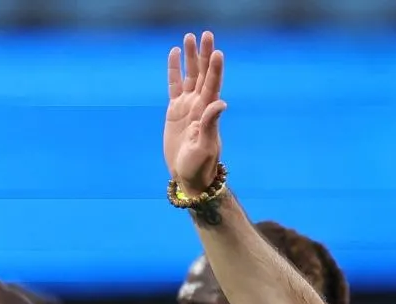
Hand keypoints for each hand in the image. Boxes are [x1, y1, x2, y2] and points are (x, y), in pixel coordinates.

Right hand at [165, 31, 227, 191]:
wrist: (189, 177)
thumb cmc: (200, 166)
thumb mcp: (205, 146)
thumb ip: (211, 124)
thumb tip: (221, 103)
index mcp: (208, 112)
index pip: (212, 85)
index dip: (215, 68)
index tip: (217, 52)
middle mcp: (200, 105)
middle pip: (202, 74)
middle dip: (204, 54)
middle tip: (206, 34)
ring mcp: (187, 106)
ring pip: (189, 76)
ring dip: (190, 57)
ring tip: (189, 37)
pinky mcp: (175, 111)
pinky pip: (174, 85)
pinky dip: (175, 70)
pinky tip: (175, 54)